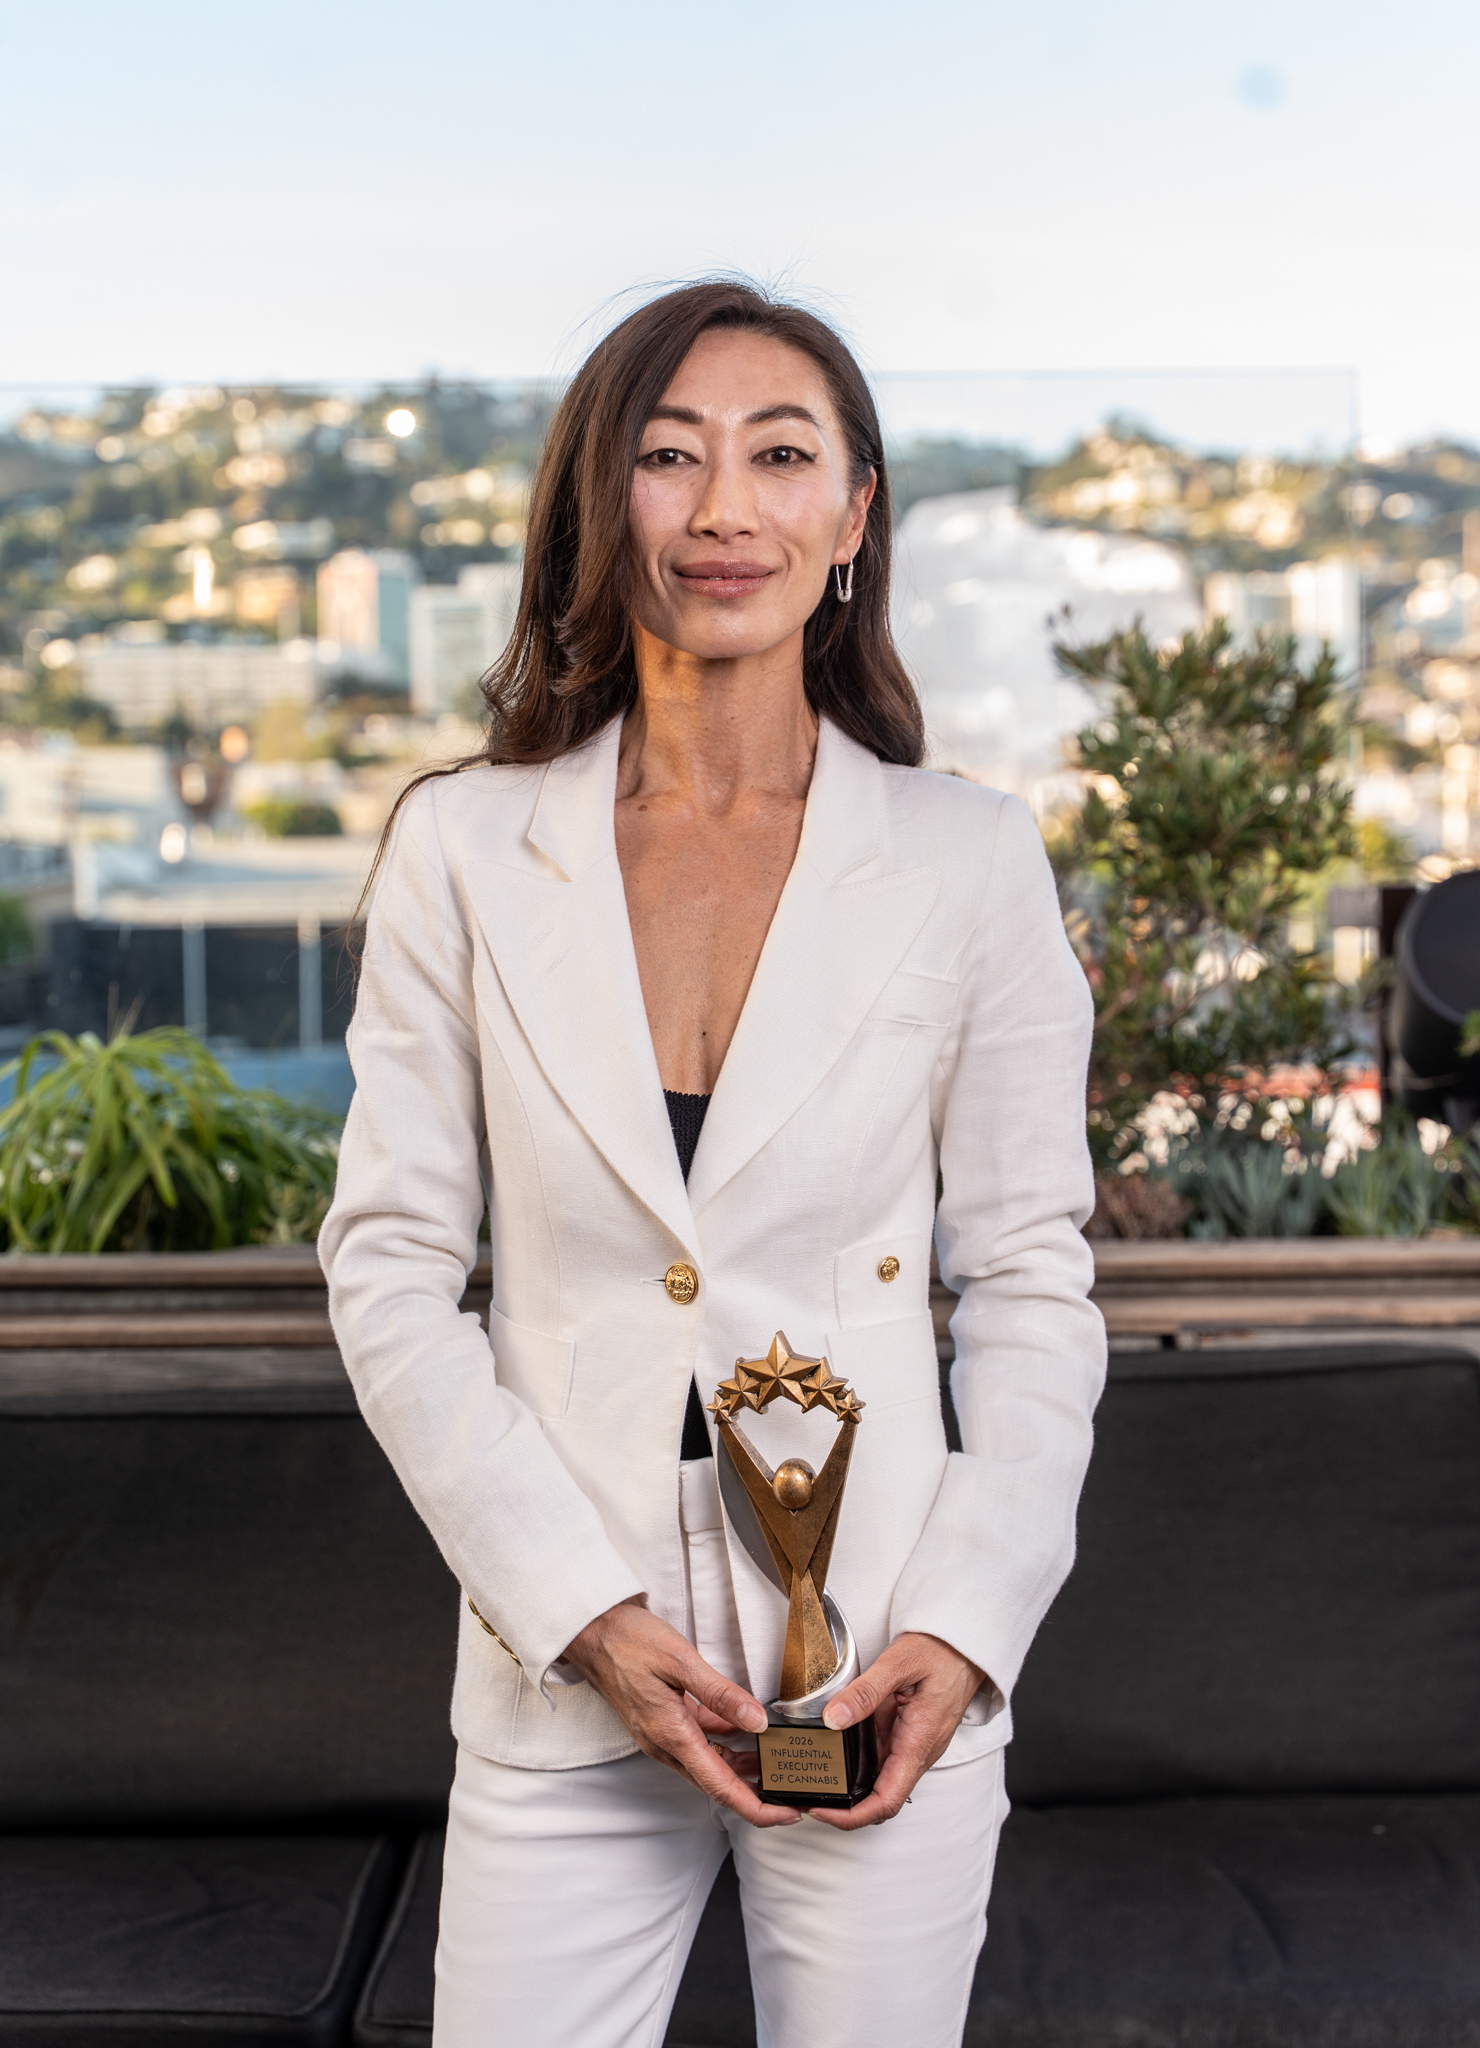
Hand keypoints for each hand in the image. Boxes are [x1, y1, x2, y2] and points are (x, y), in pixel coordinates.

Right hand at [562, 1598, 801, 1827]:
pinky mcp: (659, 1724)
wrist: (591, 1632)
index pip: (720, 1787)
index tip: (786, 1813)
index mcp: (671, 1735)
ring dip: (740, 1769)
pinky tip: (742, 1731)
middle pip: (716, 1784)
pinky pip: (696, 1744)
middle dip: (755, 1794)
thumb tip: (756, 1720)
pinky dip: (722, 1744)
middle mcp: (664, 1745)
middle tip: (790, 1792)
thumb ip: (720, 1694)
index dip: (756, 1806)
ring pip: (708, 1765)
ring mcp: (660, 1736)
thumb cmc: (629, 1641)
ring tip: (774, 1764)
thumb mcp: (681, 1660)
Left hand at [812, 1631, 985, 1830]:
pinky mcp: (910, 1734)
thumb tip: (833, 1719)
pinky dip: (860, 1762)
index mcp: (919, 1743)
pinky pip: (884, 1756)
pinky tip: (840, 1750)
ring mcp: (915, 1745)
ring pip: (881, 1779)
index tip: (823, 1810)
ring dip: (852, 1786)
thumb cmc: (943, 1652)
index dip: (852, 1816)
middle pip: (881, 1798)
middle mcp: (918, 1752)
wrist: (966, 1644)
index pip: (886, 1801)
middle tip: (809, 1796)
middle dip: (844, 1806)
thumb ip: (865, 1692)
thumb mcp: (899, 1663)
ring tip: (818, 1775)